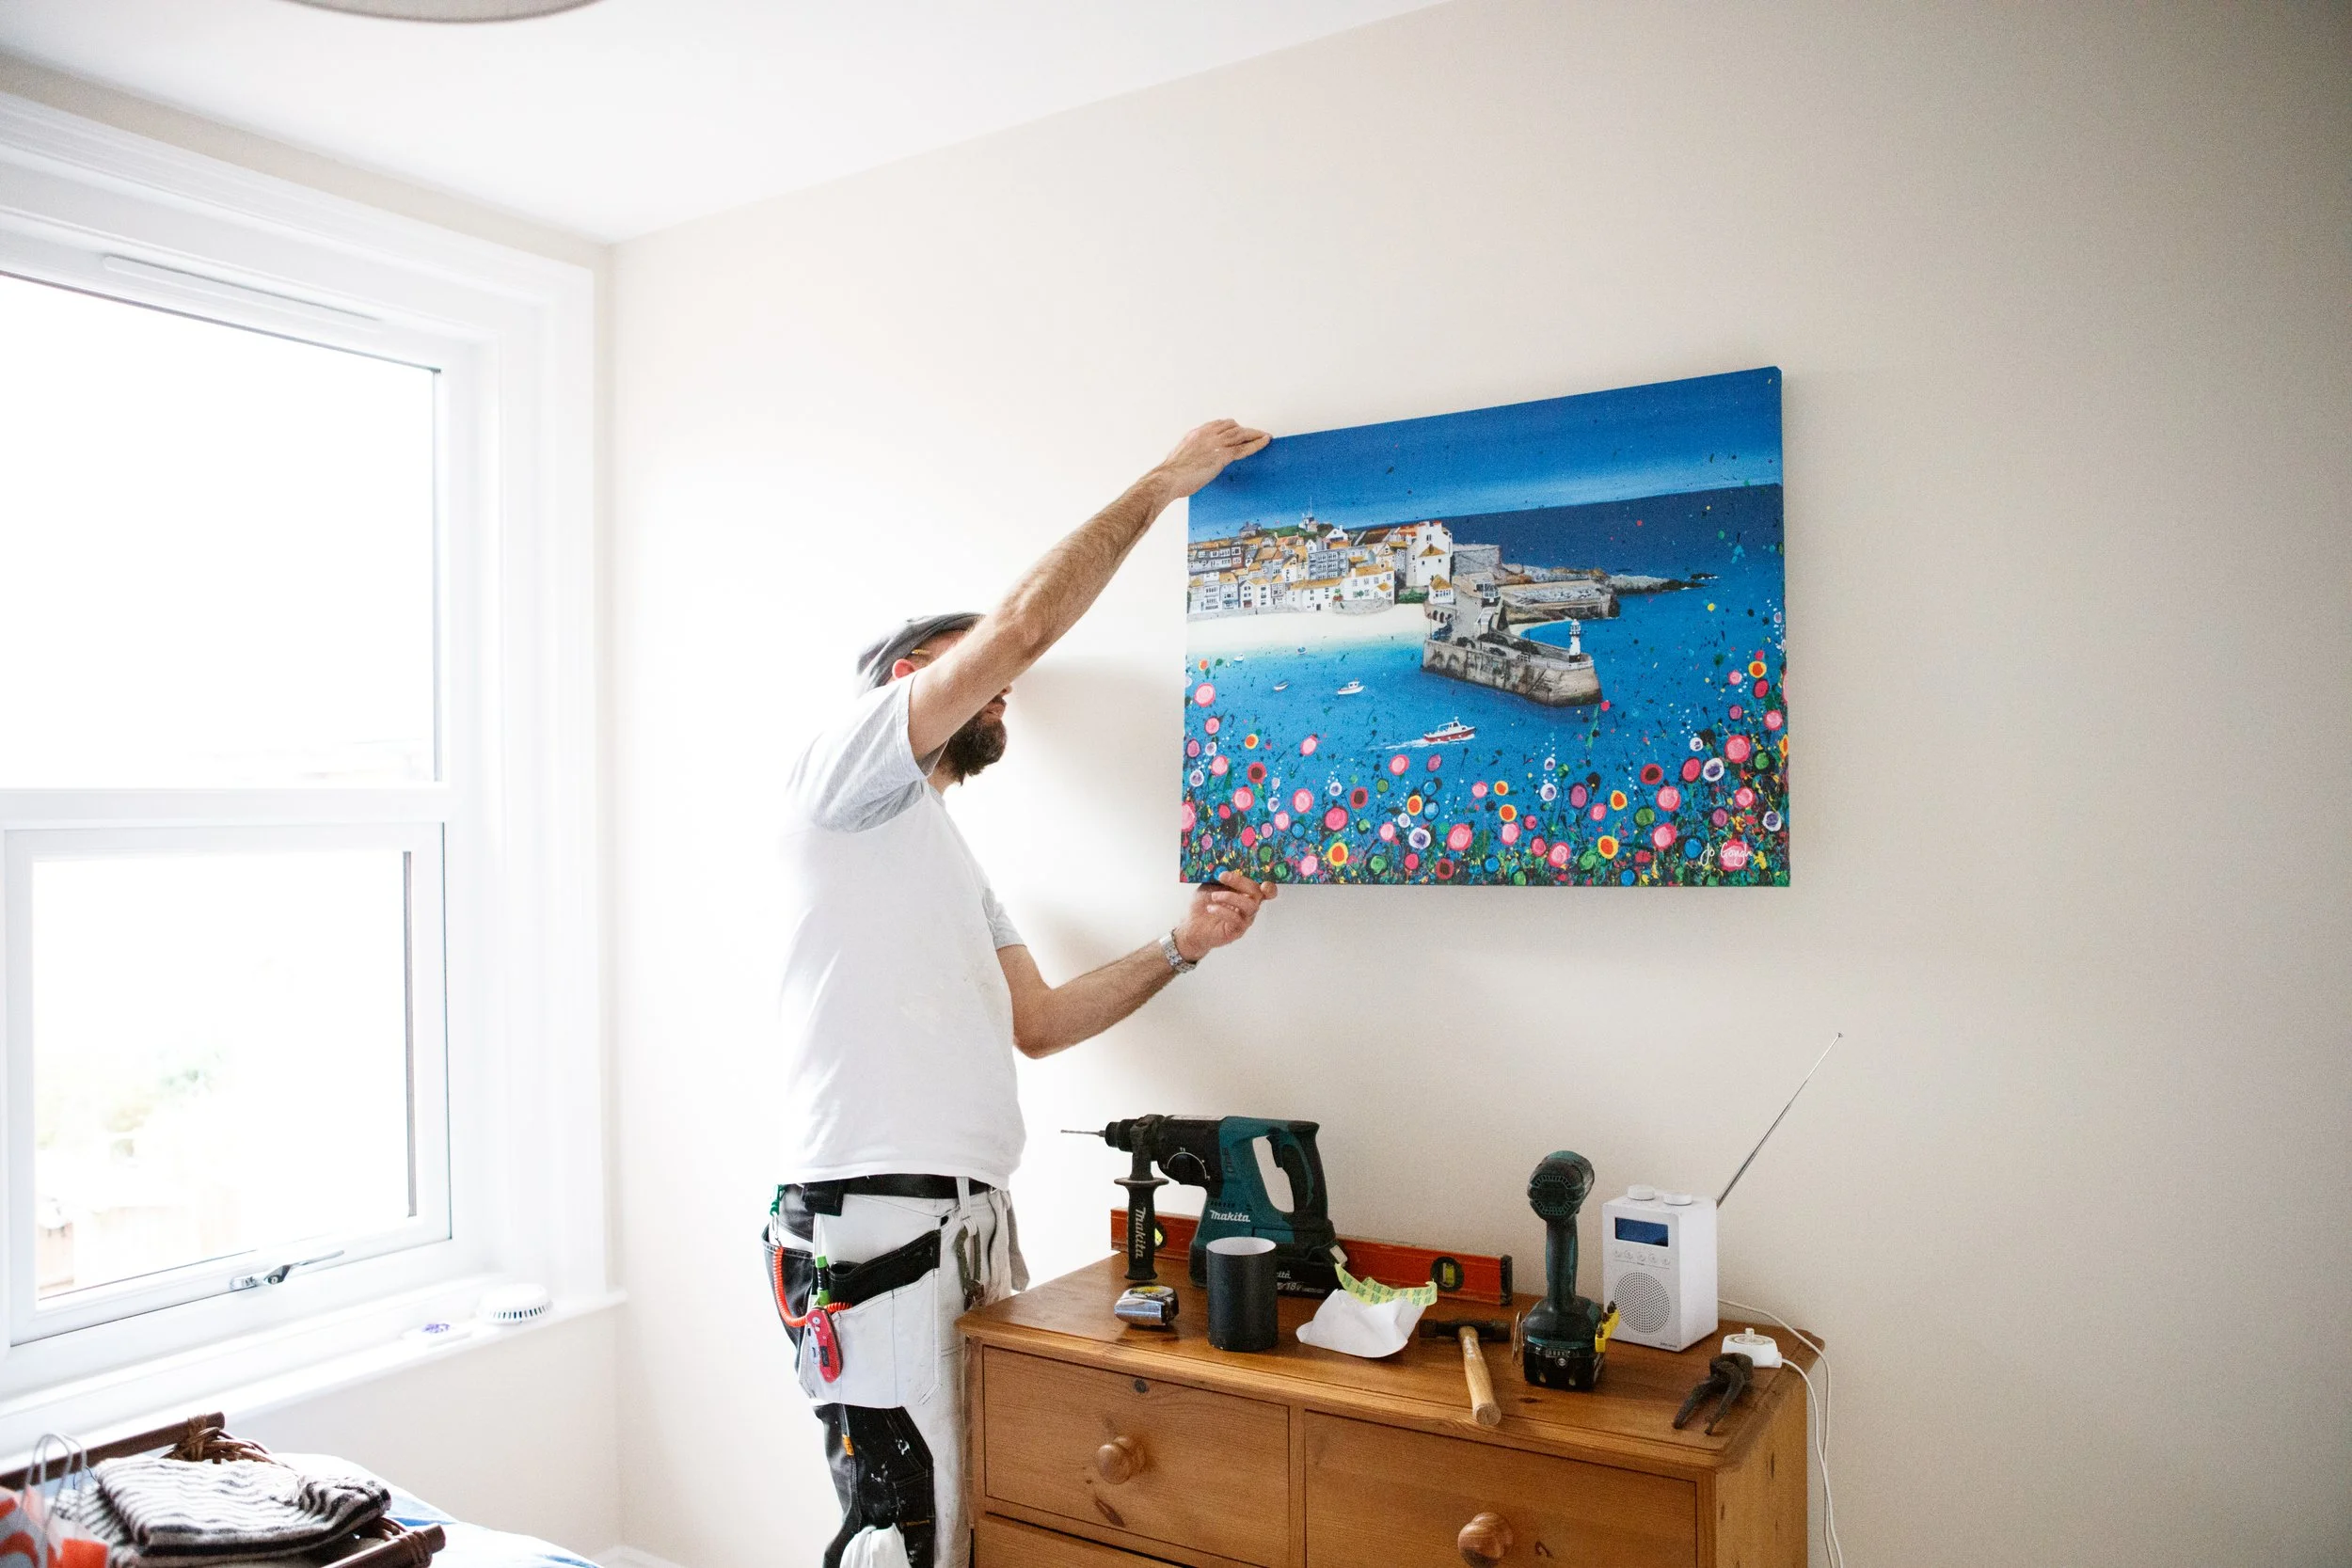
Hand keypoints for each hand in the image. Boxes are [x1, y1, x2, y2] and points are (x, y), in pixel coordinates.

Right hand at [1152, 419, 1270, 500]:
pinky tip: (1265, 441)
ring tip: (1264, 435)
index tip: (1236, 429)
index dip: (1230, 427)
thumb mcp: (1180, 457)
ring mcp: (1215, 444)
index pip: (1218, 425)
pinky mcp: (1222, 455)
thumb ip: (1190, 454)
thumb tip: (1193, 460)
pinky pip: (1244, 447)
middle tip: (1254, 433)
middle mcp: (1207, 434)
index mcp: (1196, 434)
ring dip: (1254, 434)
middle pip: (1232, 427)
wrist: (1168, 478)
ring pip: (1240, 434)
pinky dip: (1257, 443)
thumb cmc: (1170, 474)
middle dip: (1244, 430)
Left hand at [1173, 872, 1277, 961]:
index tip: (1262, 882)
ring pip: (1250, 906)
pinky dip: (1223, 911)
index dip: (1270, 888)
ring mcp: (1244, 920)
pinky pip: (1236, 919)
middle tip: (1223, 876)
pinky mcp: (1237, 931)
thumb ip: (1221, 876)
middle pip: (1257, 893)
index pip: (1266, 891)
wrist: (1190, 925)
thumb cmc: (1202, 904)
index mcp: (1246, 894)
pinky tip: (1210, 908)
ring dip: (1230, 897)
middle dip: (1240, 882)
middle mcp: (1249, 907)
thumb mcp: (1210, 884)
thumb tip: (1225, 863)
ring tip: (1214, 896)